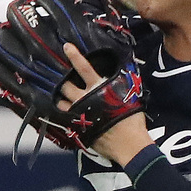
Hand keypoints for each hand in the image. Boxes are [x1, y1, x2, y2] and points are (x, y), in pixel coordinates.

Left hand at [58, 43, 151, 165]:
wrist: (128, 144)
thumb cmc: (132, 119)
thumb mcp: (129, 96)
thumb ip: (120, 84)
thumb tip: (120, 73)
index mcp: (98, 88)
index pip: (84, 68)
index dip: (75, 56)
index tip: (66, 47)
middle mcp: (84, 99)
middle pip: (65, 86)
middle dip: (61, 81)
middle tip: (59, 77)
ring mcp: (78, 114)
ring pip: (61, 103)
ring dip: (59, 99)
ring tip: (58, 97)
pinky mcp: (76, 128)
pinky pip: (63, 119)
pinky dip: (61, 115)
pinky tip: (61, 114)